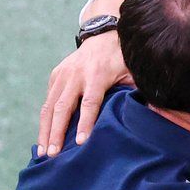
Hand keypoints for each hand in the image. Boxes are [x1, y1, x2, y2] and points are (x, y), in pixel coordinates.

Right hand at [37, 32, 130, 155]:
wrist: (102, 35)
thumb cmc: (122, 59)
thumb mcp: (132, 71)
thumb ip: (134, 91)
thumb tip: (147, 114)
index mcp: (96, 75)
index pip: (89, 103)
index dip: (85, 123)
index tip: (80, 142)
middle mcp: (75, 75)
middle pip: (63, 107)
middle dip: (56, 133)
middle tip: (52, 155)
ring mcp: (63, 75)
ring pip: (49, 106)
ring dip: (45, 130)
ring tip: (42, 153)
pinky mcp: (55, 76)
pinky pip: (48, 101)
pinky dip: (44, 120)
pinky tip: (44, 138)